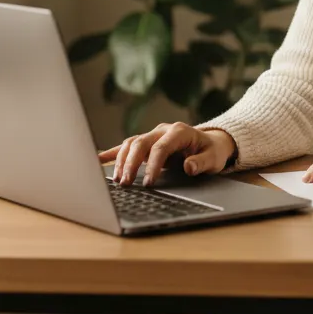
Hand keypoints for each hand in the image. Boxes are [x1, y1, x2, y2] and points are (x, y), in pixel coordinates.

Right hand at [98, 123, 235, 185]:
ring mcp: (153, 135)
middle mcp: (163, 130)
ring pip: (131, 143)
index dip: (154, 165)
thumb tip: (189, 167)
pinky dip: (112, 152)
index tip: (150, 183)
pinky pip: (126, 145)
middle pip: (141, 143)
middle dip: (131, 163)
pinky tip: (98, 159)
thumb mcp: (214, 158)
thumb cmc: (212, 151)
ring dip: (121, 161)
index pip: (161, 147)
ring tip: (117, 180)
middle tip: (126, 183)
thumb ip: (202, 162)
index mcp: (179, 132)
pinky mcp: (146, 142)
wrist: (210, 143)